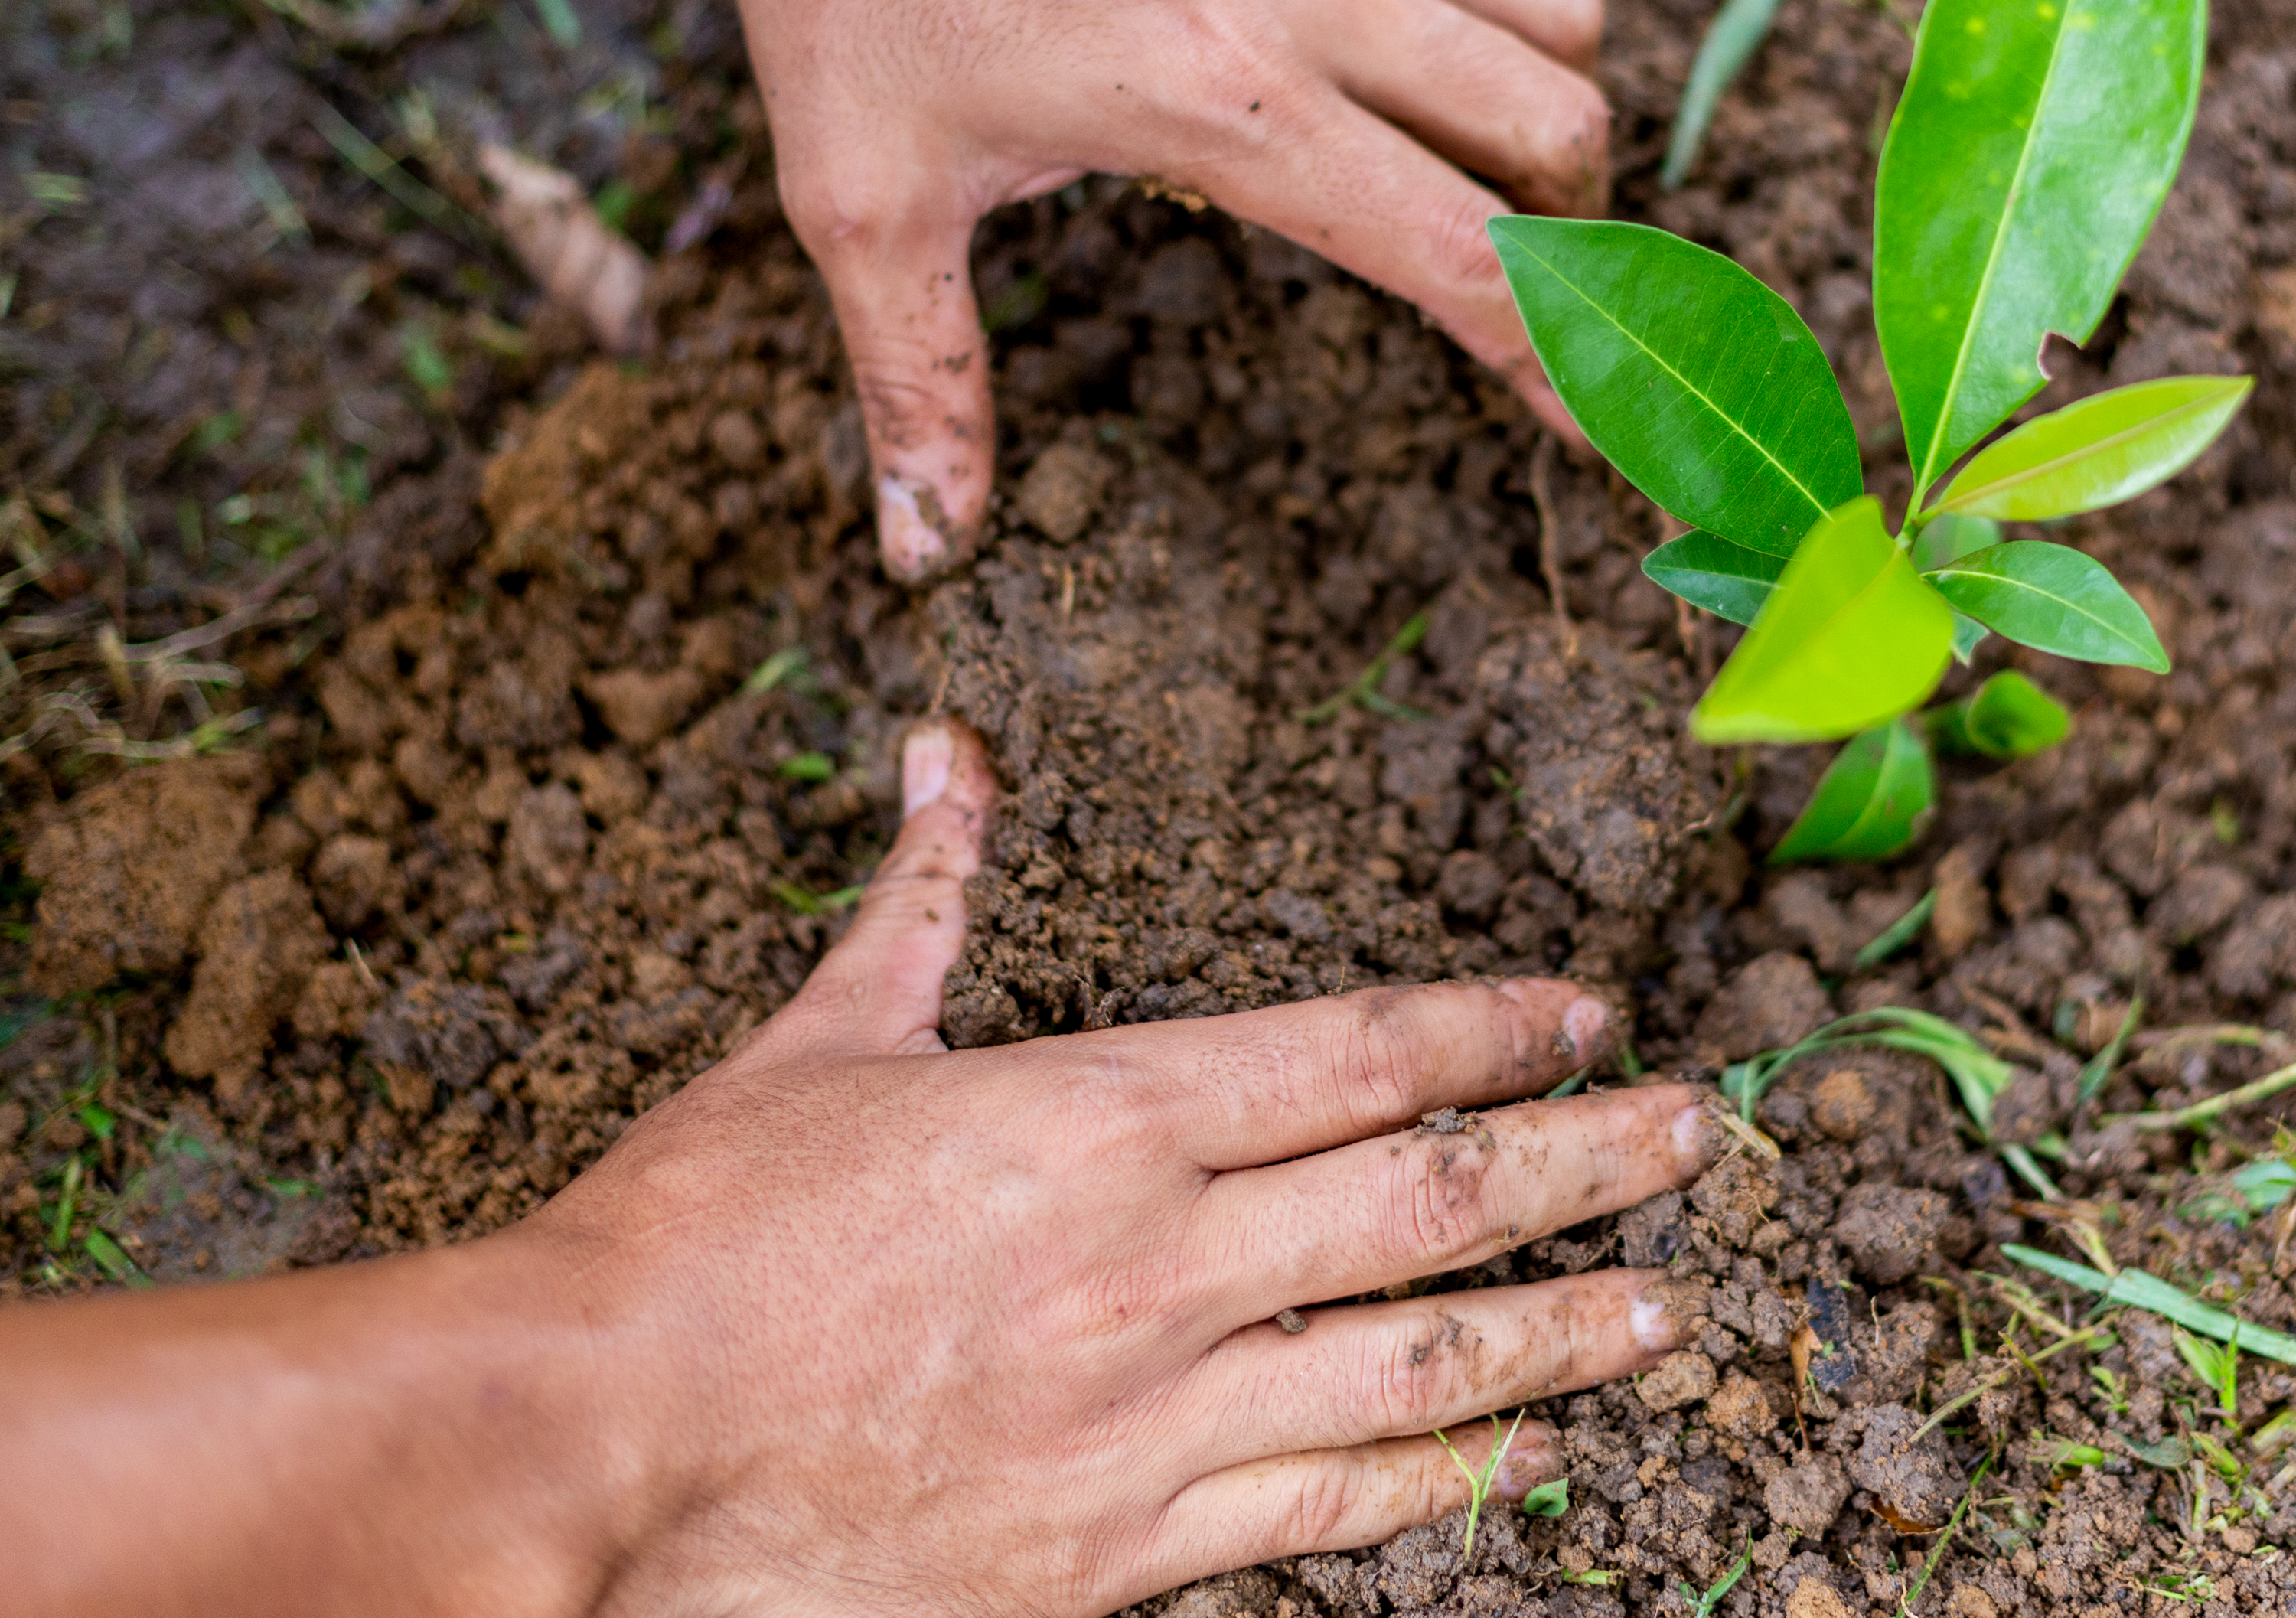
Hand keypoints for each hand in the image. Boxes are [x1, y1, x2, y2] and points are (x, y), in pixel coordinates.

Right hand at [545, 720, 1705, 1612]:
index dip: (1493, 1026)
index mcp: (1102, 1116)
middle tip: (1700, 1142)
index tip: (1584, 1013)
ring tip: (1668, 1312)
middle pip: (1433, 1199)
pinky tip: (1526, 1464)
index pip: (1360, 1052)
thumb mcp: (818, 1041)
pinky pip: (1330, 1512)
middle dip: (1586, 1163)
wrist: (596, 1448)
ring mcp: (1155, 1415)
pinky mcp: (1122, 1553)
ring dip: (1561, 1332)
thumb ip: (922, 899)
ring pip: (1419, 1364)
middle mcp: (1163, 1262)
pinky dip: (1447, 1486)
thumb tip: (948, 757)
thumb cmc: (693, 1237)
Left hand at [737, 0, 1608, 578]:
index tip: (1611, 435)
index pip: (1468, 264)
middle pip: (1564, 134)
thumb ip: (921, 376)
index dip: (1562, 369)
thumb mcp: (863, 189)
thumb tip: (929, 548)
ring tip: (1471, 145)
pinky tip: (1413, 14)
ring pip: (1563, 11)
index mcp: (1233, 109)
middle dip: (1569, 228)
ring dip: (1547, 95)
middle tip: (1504, 270)